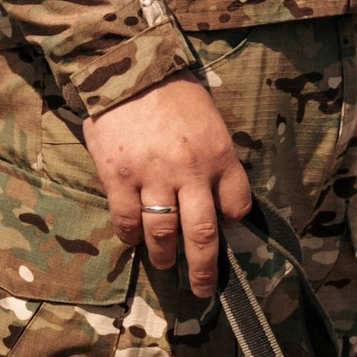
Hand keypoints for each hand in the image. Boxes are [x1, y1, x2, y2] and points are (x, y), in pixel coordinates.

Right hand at [84, 75, 252, 297]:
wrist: (126, 66)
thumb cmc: (171, 90)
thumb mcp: (208, 118)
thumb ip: (213, 156)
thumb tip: (215, 192)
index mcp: (219, 154)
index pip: (237, 204)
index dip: (231, 223)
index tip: (223, 229)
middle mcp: (190, 171)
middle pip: (203, 234)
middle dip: (204, 268)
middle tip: (204, 289)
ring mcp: (152, 176)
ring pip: (163, 234)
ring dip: (165, 257)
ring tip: (165, 264)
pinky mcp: (118, 177)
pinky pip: (127, 220)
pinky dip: (131, 236)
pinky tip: (133, 239)